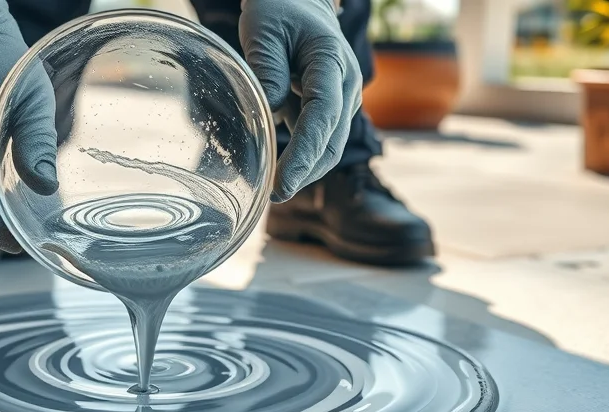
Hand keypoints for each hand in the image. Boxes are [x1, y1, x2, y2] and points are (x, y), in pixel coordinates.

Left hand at [239, 0, 361, 201]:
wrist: (298, 2)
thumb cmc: (278, 11)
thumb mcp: (263, 31)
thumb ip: (267, 69)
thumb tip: (270, 110)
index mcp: (331, 62)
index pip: (322, 117)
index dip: (304, 154)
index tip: (283, 184)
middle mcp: (345, 85)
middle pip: (331, 141)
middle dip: (304, 172)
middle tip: (272, 195)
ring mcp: (341, 98)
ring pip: (329, 146)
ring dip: (304, 170)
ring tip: (273, 189)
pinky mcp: (331, 108)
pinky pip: (320, 139)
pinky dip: (301, 158)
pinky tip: (278, 171)